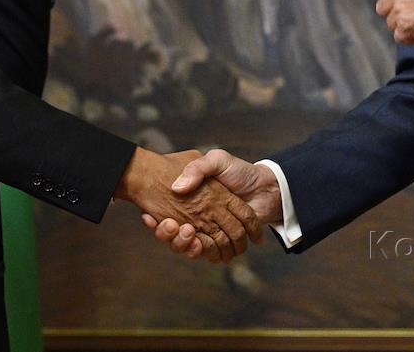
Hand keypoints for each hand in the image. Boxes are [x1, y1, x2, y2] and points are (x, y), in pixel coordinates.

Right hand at [115, 148, 261, 263]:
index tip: (148, 217)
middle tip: (168, 224)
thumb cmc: (240, 172)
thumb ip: (197, 168)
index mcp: (193, 201)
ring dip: (182, 244)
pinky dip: (201, 251)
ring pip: (187, 246)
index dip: (156, 218)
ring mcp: (210, 231)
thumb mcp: (216, 161)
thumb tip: (178, 187)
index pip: (167, 215)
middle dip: (166, 234)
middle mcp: (198, 218)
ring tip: (188, 232)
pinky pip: (207, 253)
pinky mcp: (223, 243)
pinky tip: (199, 243)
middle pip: (172, 235)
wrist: (266, 187)